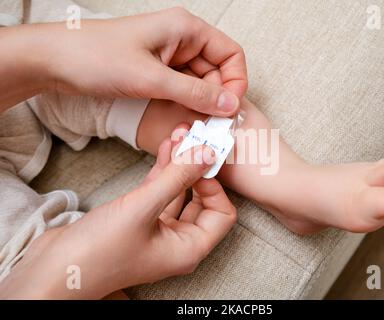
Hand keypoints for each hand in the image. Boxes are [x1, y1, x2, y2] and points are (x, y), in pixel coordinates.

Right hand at [0, 126, 236, 298]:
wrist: (52, 267)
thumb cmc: (98, 251)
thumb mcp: (142, 208)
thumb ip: (177, 178)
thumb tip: (206, 152)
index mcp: (189, 248)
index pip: (222, 214)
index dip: (216, 185)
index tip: (202, 160)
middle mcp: (177, 241)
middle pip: (202, 200)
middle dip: (198, 168)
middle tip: (195, 139)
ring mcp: (158, 230)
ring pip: (178, 192)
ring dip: (180, 164)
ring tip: (180, 133)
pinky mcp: (138, 219)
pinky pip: (159, 191)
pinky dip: (163, 170)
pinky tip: (165, 147)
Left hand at [29, 7, 246, 115]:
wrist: (54, 60)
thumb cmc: (97, 57)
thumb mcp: (152, 78)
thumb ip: (195, 93)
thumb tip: (231, 104)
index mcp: (186, 29)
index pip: (230, 54)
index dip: (236, 82)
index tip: (230, 109)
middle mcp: (181, 39)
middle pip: (216, 71)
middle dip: (216, 98)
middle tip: (211, 126)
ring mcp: (168, 56)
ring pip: (199, 83)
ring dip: (200, 104)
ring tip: (194, 125)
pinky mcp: (155, 70)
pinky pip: (181, 88)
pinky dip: (185, 104)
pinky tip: (180, 118)